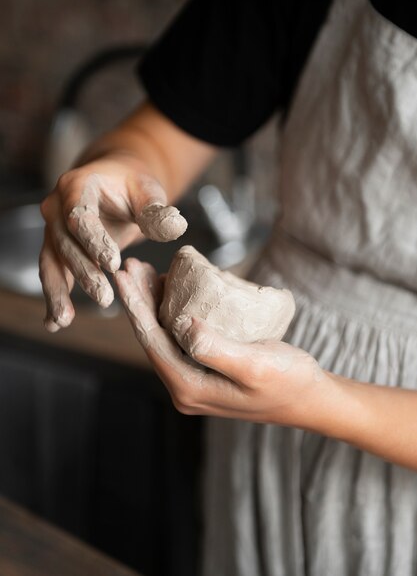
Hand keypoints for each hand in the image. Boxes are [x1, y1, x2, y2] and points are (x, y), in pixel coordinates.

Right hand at [39, 153, 186, 332]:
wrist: (115, 184)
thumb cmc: (133, 187)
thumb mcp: (148, 191)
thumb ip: (157, 210)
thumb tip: (174, 226)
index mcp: (76, 187)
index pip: (81, 217)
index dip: (95, 241)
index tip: (113, 265)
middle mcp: (56, 208)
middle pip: (65, 243)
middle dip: (84, 273)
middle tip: (104, 298)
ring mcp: (52, 230)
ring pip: (51, 263)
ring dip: (57, 293)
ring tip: (63, 321)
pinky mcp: (55, 249)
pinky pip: (52, 274)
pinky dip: (53, 299)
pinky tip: (53, 324)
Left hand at [115, 258, 327, 426]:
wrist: (309, 398)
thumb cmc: (288, 381)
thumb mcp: (255, 365)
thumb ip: (215, 349)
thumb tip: (181, 324)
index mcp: (189, 388)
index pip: (151, 341)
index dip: (135, 306)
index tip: (123, 275)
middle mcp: (185, 387)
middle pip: (152, 337)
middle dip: (138, 300)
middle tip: (131, 266)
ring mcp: (194, 379)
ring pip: (164, 335)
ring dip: (152, 304)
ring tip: (146, 272)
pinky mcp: (205, 370)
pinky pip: (179, 338)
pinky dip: (172, 312)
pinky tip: (173, 291)